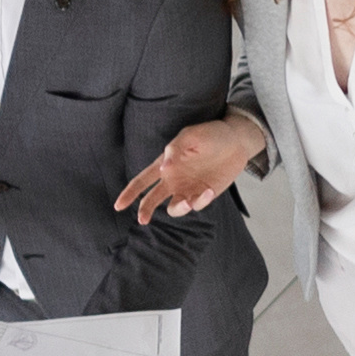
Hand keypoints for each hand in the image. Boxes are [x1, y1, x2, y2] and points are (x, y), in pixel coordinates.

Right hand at [115, 118, 261, 224]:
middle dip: (145, 209)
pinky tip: (209, 190)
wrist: (236, 142)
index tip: (118, 206)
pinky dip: (201, 201)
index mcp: (165, 164)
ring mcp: (188, 189)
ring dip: (178, 207)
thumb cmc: (210, 135)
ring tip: (187, 202)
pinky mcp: (204, 195)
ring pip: (174, 207)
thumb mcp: (191, 135)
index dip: (130, 193)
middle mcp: (173, 179)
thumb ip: (176, 149)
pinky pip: (197, 204)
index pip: (142, 180)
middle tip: (143, 220)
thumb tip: (163, 168)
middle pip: (152, 198)